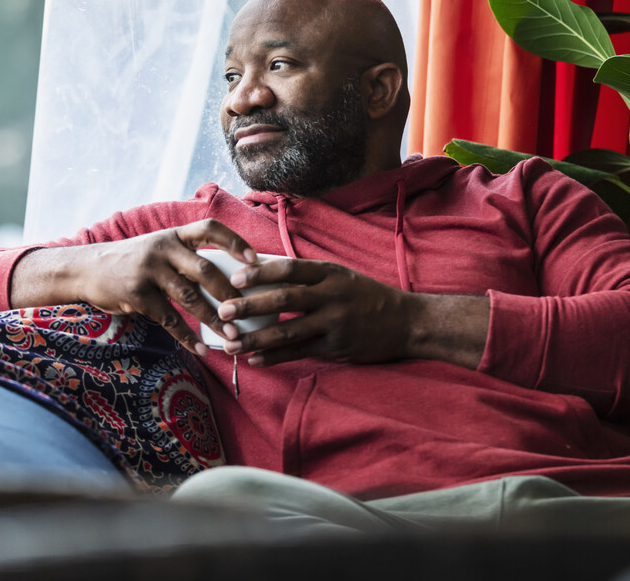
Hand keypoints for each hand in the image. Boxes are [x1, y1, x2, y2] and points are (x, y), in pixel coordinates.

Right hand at [14, 220, 257, 355]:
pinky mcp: (138, 295)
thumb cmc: (133, 261)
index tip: (255, 260)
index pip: (210, 229)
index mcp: (174, 235)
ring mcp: (149, 272)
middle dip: (230, 291)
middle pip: (205, 268)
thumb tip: (230, 279)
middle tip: (250, 310)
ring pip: (190, 297)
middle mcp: (163, 249)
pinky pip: (169, 319)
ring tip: (232, 336)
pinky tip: (201, 349)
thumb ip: (187, 257)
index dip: (235, 242)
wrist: (86, 269)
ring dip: (214, 319)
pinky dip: (187, 336)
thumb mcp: (159, 248)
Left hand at [216, 258, 416, 365]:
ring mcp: (335, 323)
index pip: (290, 269)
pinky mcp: (337, 347)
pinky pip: (300, 352)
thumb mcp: (343, 277)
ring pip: (288, 331)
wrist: (406, 322)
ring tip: (231, 344)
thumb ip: (311, 278)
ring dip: (256, 338)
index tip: (236, 278)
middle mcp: (332, 296)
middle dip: (249, 306)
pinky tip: (255, 360)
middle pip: (284, 299)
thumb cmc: (367, 297)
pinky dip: (276, 357)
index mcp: (331, 273)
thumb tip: (267, 276)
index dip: (261, 273)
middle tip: (222, 311)